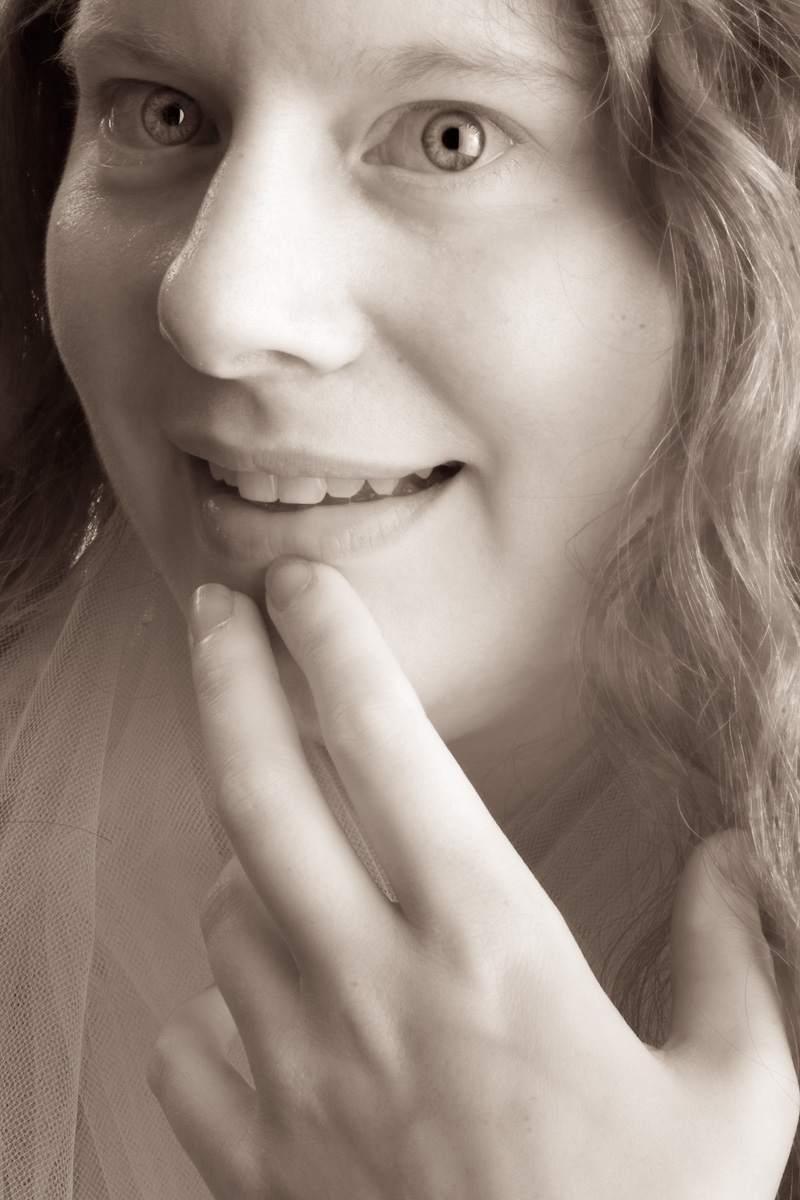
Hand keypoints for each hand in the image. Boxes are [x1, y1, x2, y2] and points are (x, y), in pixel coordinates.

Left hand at [147, 558, 798, 1199]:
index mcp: (487, 945)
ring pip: (225, 906)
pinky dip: (221, 1001)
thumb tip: (732, 858)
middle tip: (212, 612)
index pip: (387, 749)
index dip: (336, 648)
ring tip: (294, 861)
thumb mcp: (737, 1100)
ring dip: (250, 863)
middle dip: (227, 678)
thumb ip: (735, 958)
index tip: (303, 585)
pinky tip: (270, 1016)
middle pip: (258, 790)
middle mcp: (365, 982)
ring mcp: (288, 1065)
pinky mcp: (241, 1151)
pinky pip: (195, 1031)